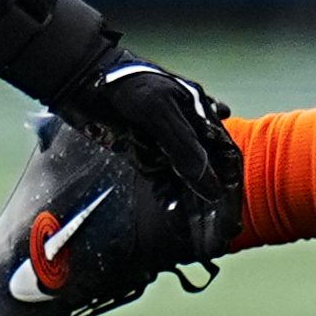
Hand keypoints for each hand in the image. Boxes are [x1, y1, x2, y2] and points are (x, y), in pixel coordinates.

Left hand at [48, 55, 242, 258]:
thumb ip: (183, 147)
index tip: (233, 213)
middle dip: (217, 203)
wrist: (83, 79)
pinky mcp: (145, 156)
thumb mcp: (158, 111)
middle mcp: (187, 132)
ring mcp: (166, 145)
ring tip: (202, 236)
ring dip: (196, 207)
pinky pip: (165, 184)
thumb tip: (210, 186)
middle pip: (210, 172)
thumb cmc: (124, 86)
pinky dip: (172, 202)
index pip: (225, 155)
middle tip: (222, 234)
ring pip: (188, 182)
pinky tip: (176, 222)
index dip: (231, 184)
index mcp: (200, 114)